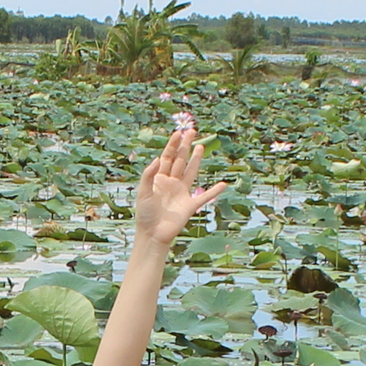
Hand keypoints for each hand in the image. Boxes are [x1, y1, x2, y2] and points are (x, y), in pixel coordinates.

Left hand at [131, 116, 219, 249]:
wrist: (153, 234)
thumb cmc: (145, 215)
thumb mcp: (143, 192)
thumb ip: (149, 175)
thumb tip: (158, 158)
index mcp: (159, 179)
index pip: (167, 157)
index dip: (173, 145)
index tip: (178, 133)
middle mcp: (172, 183)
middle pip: (180, 160)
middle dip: (185, 146)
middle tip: (191, 132)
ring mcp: (182, 193)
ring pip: (191, 172)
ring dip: (196, 160)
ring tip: (201, 146)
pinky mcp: (190, 205)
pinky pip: (205, 197)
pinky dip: (214, 191)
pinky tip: (222, 185)